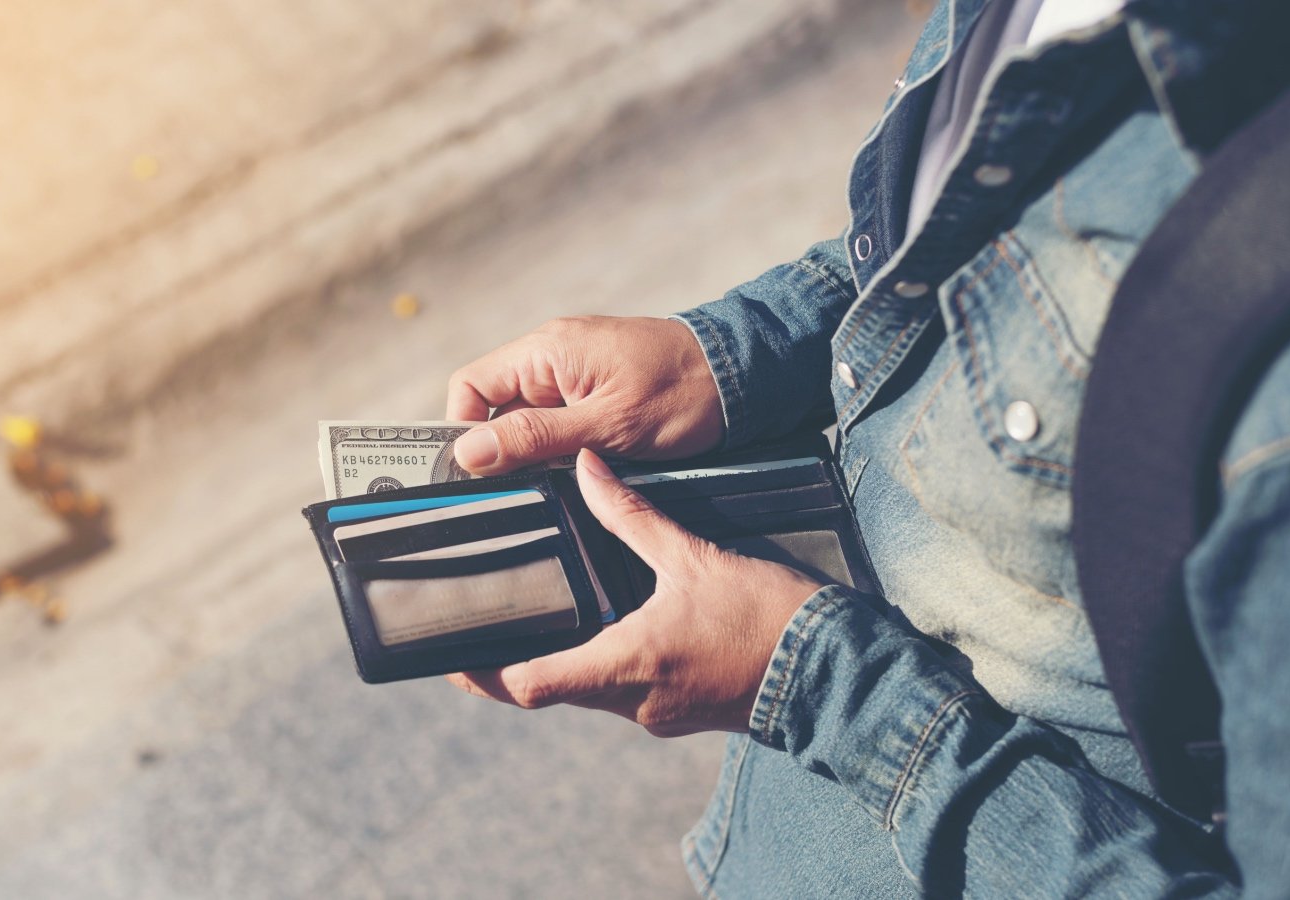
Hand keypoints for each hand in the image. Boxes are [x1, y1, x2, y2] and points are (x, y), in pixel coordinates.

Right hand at [445, 316, 723, 475]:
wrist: (743, 377)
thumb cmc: (683, 393)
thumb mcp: (606, 425)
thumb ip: (535, 438)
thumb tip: (468, 452)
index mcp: (545, 351)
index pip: (469, 387)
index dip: (464, 431)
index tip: (481, 474)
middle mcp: (551, 355)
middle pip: (494, 407)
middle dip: (505, 448)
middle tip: (529, 483)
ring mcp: (573, 371)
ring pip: (526, 419)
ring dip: (537, 451)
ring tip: (565, 473)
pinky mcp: (594, 388)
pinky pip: (557, 420)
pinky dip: (562, 446)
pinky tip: (584, 464)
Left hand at [447, 449, 824, 736]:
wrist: (832, 669)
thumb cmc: (765, 617)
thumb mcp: (692, 557)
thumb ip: (630, 515)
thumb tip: (587, 470)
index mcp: (625, 664)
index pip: (531, 686)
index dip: (486, 675)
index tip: (457, 658)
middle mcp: (634, 701)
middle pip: (552, 694)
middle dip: (516, 669)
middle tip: (484, 638)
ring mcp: (659, 714)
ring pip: (590, 695)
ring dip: (563, 668)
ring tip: (538, 628)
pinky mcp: (683, 712)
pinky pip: (627, 696)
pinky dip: (604, 670)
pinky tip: (607, 635)